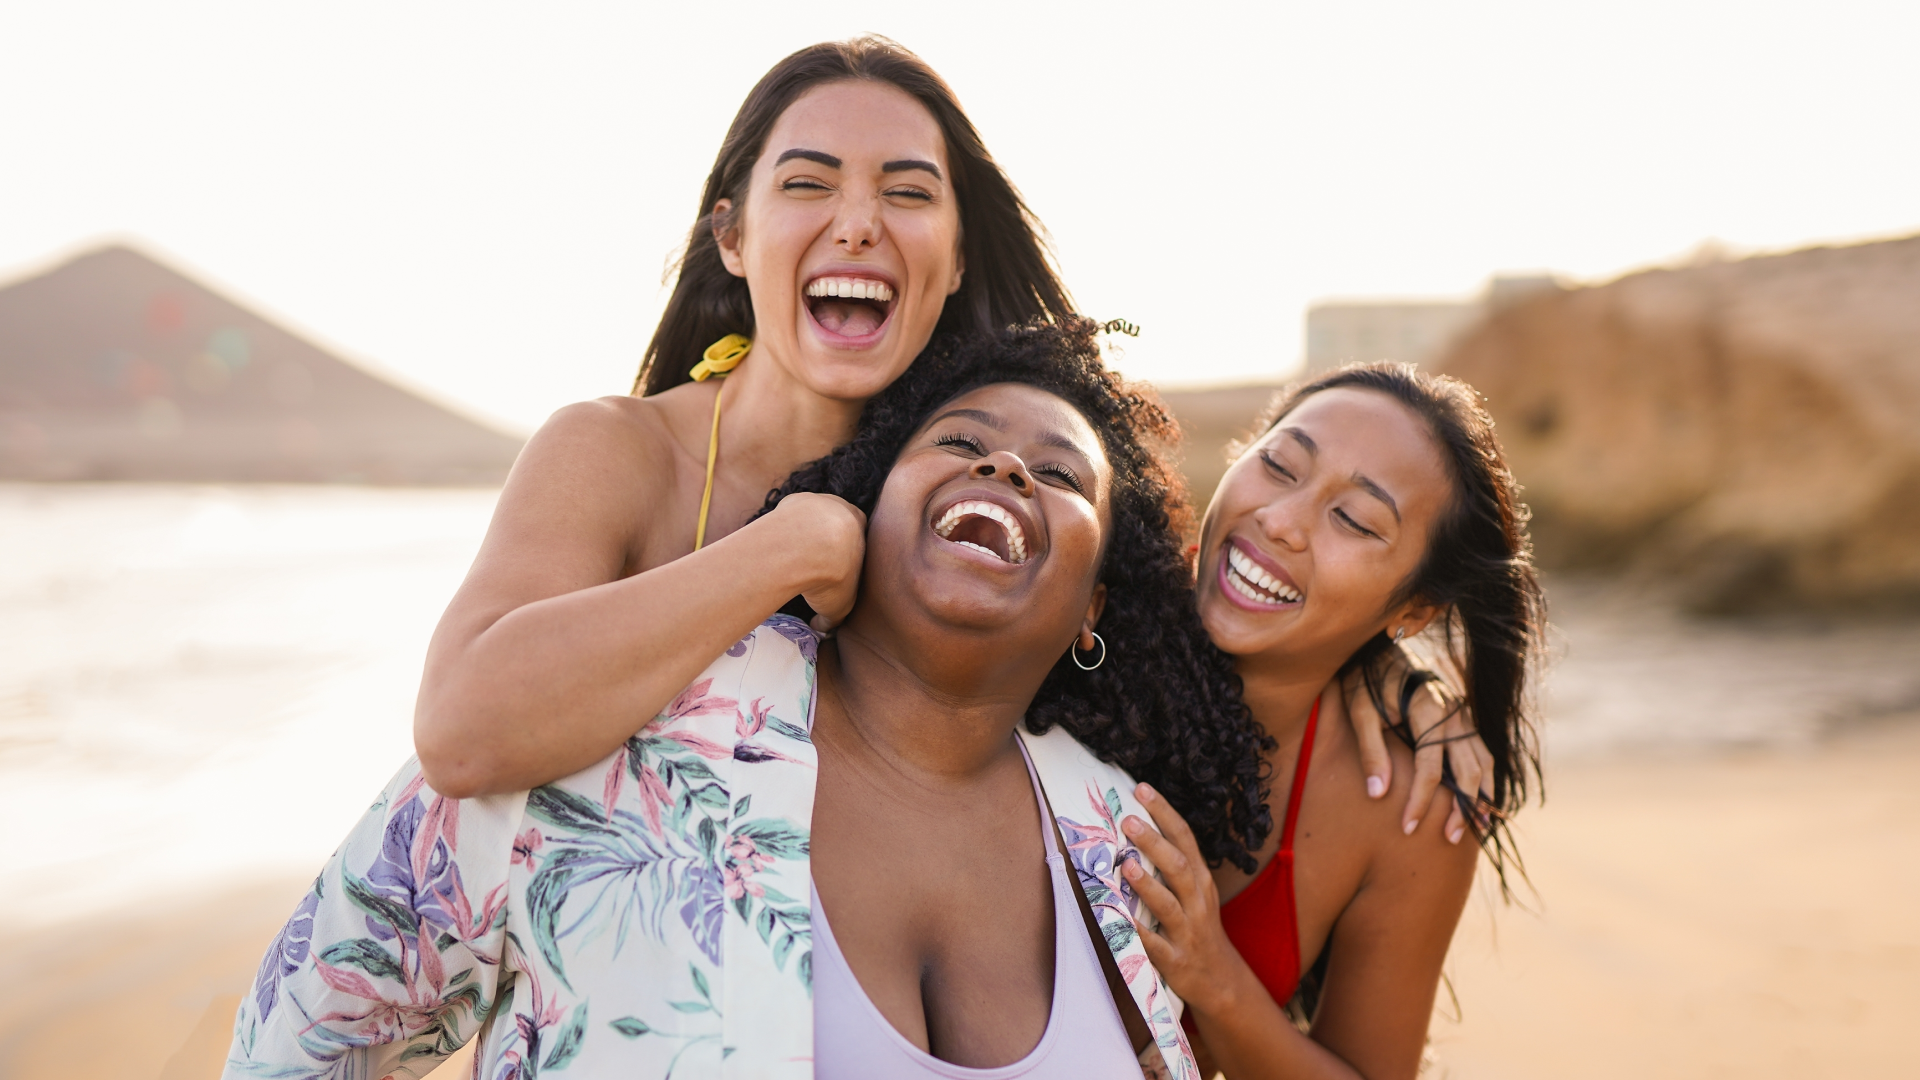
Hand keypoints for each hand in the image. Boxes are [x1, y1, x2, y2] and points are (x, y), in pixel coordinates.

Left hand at [770, 492, 865, 631]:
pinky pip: (790, 515)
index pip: (857, 542)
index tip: (831, 572)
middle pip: (836, 525)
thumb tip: (821, 626)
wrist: (807, 547)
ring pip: (812, 518)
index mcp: (864, 530)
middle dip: (824, 543)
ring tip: (790, 556)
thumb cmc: (832, 576)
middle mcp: (846, 510)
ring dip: (803, 534)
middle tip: (810, 564)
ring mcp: (820, 501)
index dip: (844, 558)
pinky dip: (785, 529)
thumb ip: (832, 616)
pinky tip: (779, 545)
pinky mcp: (796, 499)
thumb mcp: (840, 605)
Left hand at [1120, 783, 1253, 1018]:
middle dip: (1154, 841)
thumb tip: (1134, 825)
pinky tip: (1118, 918)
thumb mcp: (1195, 892)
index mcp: (1200, 879)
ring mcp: (1188, 931)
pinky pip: (1154, 945)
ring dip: (1147, 884)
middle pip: (1178, 866)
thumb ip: (1172, 863)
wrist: (1220, 979)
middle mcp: (1197, 901)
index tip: (1141, 788)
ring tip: (1126, 865)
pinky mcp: (1175, 959)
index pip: (1185, 838)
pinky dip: (1137, 931)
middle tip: (1128, 820)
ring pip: (1169, 904)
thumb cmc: (1198, 926)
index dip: (1163, 812)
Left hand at [1339, 667, 1491, 842]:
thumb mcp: (1359, 711)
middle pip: (1466, 769)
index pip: (1430, 766)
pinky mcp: (1463, 720)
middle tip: (1449, 839)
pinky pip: (1481, 754)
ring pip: (1483, 762)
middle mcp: (1453, 712)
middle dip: (1460, 807)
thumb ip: (1370, 750)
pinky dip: (1484, 780)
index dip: (1420, 799)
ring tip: (1477, 829)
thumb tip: (1378, 795)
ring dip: (1481, 797)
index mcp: (1427, 708)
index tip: (1407, 827)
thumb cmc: (1364, 682)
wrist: (1380, 651)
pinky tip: (1481, 803)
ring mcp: (1462, 716)